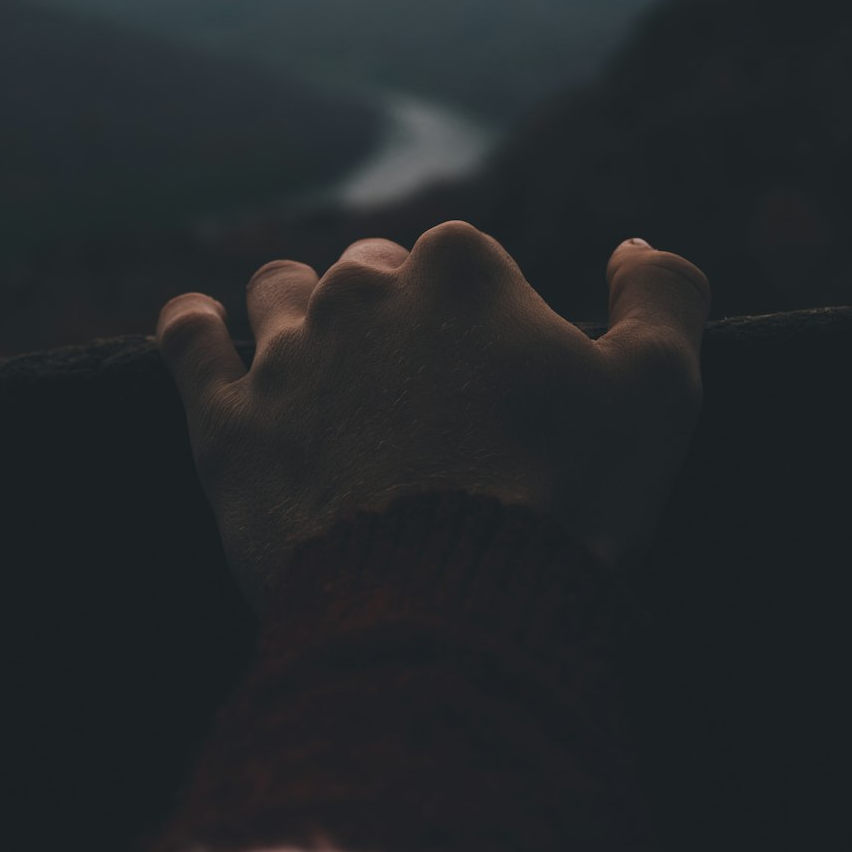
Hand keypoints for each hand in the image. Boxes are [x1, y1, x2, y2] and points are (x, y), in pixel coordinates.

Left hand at [156, 221, 709, 609]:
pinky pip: (189, 347)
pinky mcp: (227, 425)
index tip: (499, 374)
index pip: (464, 258)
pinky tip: (196, 323)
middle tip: (418, 379)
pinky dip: (193, 330)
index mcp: (460, 268)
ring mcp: (286, 355)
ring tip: (319, 354)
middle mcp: (360, 292)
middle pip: (370, 272)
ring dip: (297, 307)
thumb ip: (662, 293)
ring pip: (278, 294)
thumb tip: (634, 247)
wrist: (452, 604)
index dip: (486, 312)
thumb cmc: (565, 493)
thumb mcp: (659, 389)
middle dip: (393, 308)